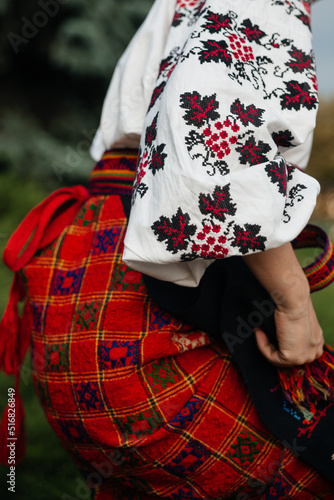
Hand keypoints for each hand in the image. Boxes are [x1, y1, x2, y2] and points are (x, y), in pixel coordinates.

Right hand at [242, 242, 323, 367]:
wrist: (293, 300)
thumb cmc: (294, 302)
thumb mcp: (297, 317)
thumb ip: (292, 329)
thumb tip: (279, 332)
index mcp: (317, 341)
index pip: (299, 352)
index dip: (281, 345)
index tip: (267, 333)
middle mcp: (314, 350)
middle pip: (289, 359)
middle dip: (272, 347)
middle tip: (261, 333)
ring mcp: (305, 356)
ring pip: (279, 360)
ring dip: (265, 346)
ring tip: (259, 330)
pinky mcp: (292, 357)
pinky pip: (272, 358)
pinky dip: (262, 346)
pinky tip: (259, 332)